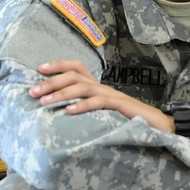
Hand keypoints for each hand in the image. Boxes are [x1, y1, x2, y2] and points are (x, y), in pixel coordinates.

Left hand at [31, 60, 171, 131]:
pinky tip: (69, 112)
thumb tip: (62, 112)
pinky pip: (100, 102)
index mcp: (98, 87)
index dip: (59, 65)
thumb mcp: (102, 113)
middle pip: (75, 75)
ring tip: (44, 102)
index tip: (39, 69)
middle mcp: (103, 87)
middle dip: (51, 82)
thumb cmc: (128, 120)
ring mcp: (112, 95)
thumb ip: (87, 108)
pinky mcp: (120, 105)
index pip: (77, 67)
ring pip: (83, 87)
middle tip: (32, 92)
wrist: (157, 124)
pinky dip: (83, 106)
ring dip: (61, 93)